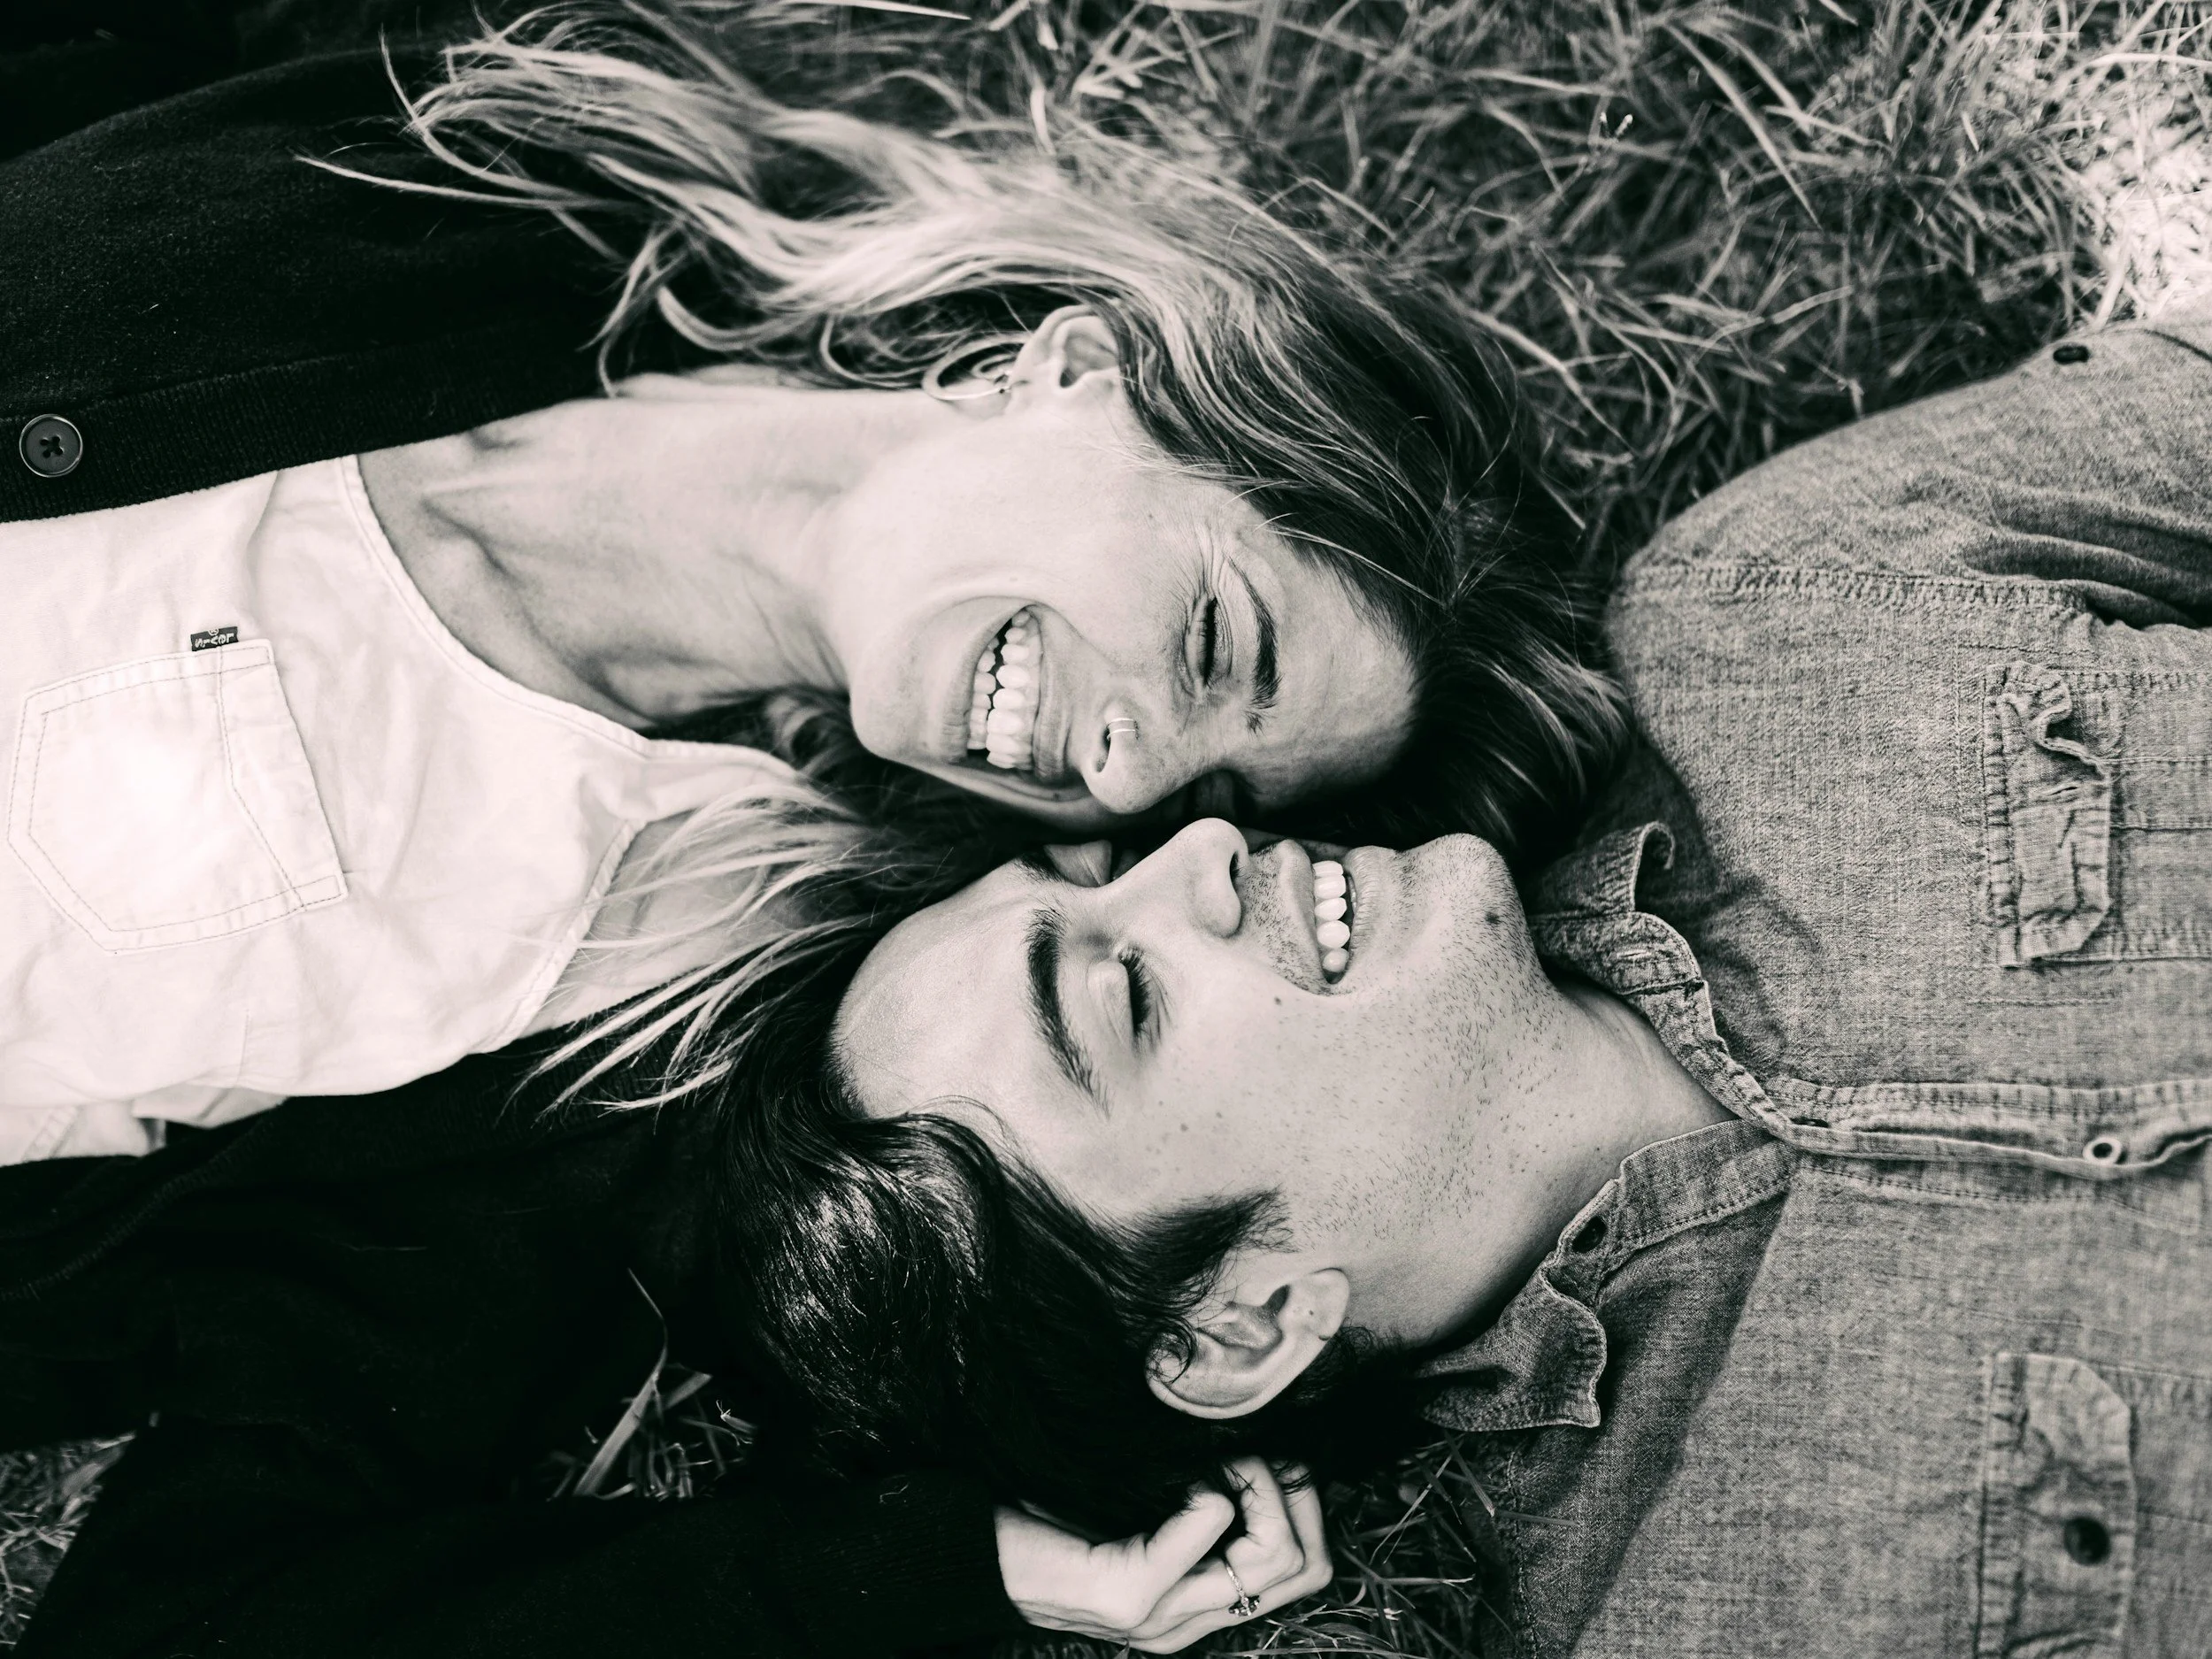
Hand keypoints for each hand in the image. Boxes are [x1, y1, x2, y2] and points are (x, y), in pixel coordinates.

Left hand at [996, 1458, 1332, 1652]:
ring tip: (1223, 1462)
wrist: (978, 1549)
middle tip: (1253, 1459)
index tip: (1266, 1457)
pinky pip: (1207, 1523)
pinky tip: (1177, 1476)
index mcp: (1196, 1606)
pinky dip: (1206, 1487)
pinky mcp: (1131, 1595)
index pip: (1308, 1571)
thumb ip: (1193, 1503)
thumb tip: (1253, 1443)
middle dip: (1298, 1498)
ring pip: (1272, 1555)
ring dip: (1261, 1487)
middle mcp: (1189, 1622)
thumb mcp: (1140, 1512)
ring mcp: (1164, 1616)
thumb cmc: (1056, 1516)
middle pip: (1307, 1568)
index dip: (1305, 1506)